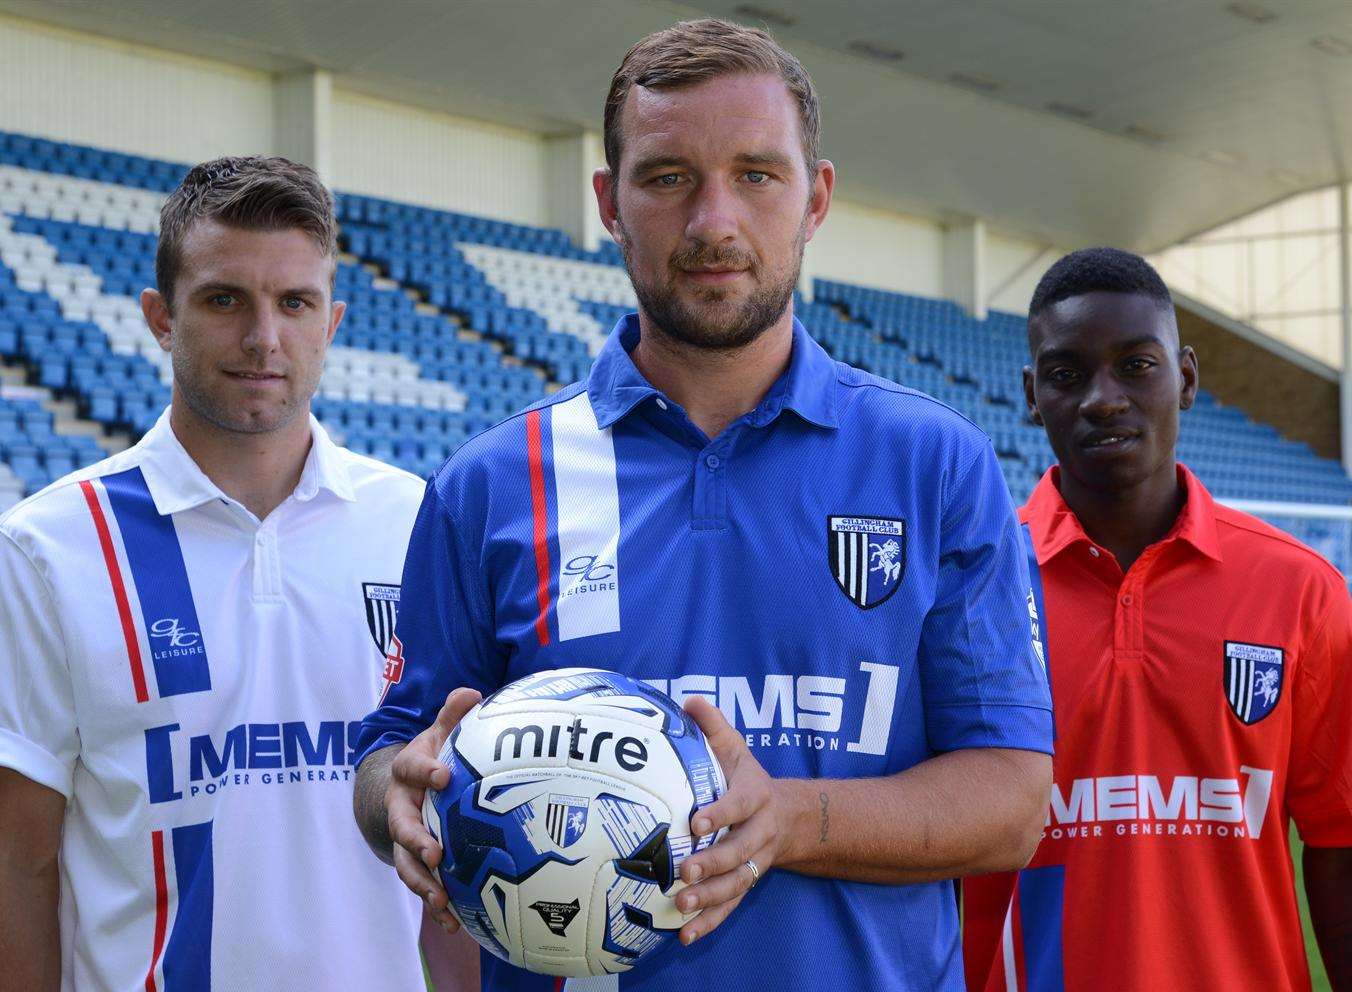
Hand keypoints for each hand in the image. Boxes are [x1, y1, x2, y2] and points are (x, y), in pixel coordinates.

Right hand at [386, 687, 481, 930]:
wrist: (404, 786)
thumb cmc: (432, 755)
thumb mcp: (440, 732)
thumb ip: (453, 714)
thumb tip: (471, 692)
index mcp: (408, 772)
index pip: (413, 768)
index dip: (425, 773)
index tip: (444, 777)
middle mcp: (401, 807)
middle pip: (401, 826)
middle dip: (416, 841)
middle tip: (435, 854)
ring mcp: (405, 837)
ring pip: (406, 863)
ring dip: (423, 884)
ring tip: (442, 902)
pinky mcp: (415, 860)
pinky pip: (421, 884)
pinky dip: (435, 904)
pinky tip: (454, 924)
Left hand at [674, 696, 789, 945]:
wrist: (791, 818)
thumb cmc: (748, 779)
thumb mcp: (737, 749)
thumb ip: (713, 726)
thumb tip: (688, 700)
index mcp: (755, 795)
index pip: (739, 804)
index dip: (720, 812)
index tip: (695, 821)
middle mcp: (760, 832)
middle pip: (739, 851)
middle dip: (713, 863)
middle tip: (684, 871)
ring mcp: (755, 861)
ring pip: (737, 884)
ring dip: (710, 898)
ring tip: (682, 905)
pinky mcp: (747, 883)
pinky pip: (731, 906)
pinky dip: (710, 922)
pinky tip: (685, 935)